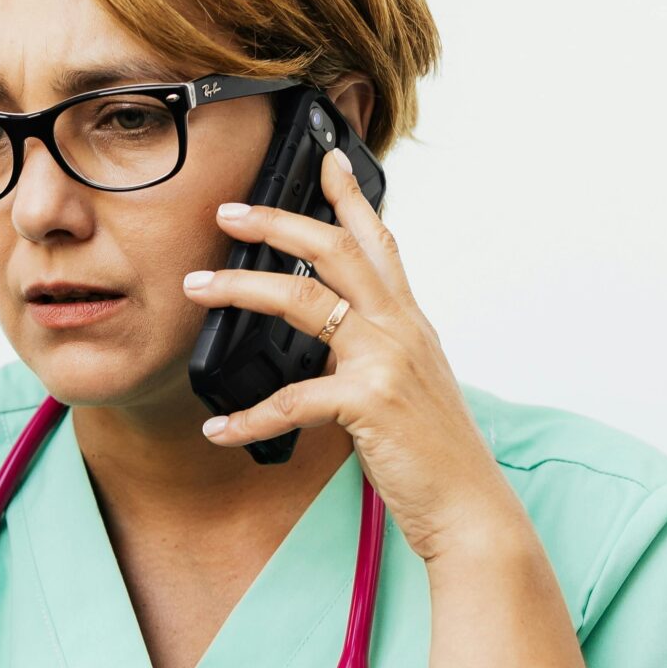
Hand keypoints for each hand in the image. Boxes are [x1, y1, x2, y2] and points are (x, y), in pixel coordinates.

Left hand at [182, 150, 526, 565]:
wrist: (470, 507)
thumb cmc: (435, 454)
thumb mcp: (409, 388)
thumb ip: (373, 357)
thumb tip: (331, 350)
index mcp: (408, 322)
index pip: (380, 242)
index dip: (350, 198)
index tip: (325, 160)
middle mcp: (401, 329)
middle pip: (334, 250)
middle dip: (278, 221)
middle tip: (229, 210)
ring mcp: (387, 361)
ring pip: (303, 300)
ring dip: (241, 288)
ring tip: (196, 287)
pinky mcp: (370, 402)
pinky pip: (292, 400)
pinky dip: (248, 417)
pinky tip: (219, 429)